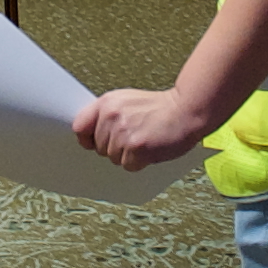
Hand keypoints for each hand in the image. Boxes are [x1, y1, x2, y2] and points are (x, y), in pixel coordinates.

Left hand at [72, 88, 213, 171]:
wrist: (187, 110)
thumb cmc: (161, 108)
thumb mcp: (128, 101)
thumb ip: (109, 115)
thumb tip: (89, 137)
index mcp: (107, 103)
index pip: (79, 127)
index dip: (86, 139)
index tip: (93, 143)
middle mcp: (111, 116)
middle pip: (98, 148)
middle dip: (114, 148)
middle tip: (135, 136)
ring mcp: (123, 133)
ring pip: (113, 158)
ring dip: (128, 156)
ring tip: (145, 140)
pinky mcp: (136, 148)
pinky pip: (128, 166)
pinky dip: (139, 162)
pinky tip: (151, 148)